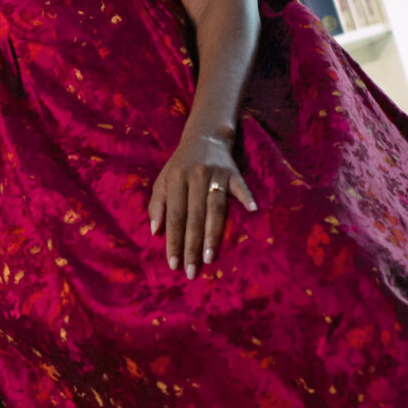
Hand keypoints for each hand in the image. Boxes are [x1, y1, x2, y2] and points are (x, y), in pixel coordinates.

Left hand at [147, 126, 253, 277]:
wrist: (204, 136)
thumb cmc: (180, 165)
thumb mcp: (162, 180)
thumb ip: (156, 205)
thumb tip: (154, 232)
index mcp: (175, 180)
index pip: (174, 216)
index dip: (173, 241)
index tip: (174, 264)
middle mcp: (194, 177)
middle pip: (194, 217)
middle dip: (192, 246)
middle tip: (192, 271)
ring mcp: (215, 174)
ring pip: (215, 207)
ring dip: (213, 233)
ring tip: (210, 257)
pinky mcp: (233, 172)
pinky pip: (240, 186)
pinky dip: (246, 196)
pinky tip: (252, 210)